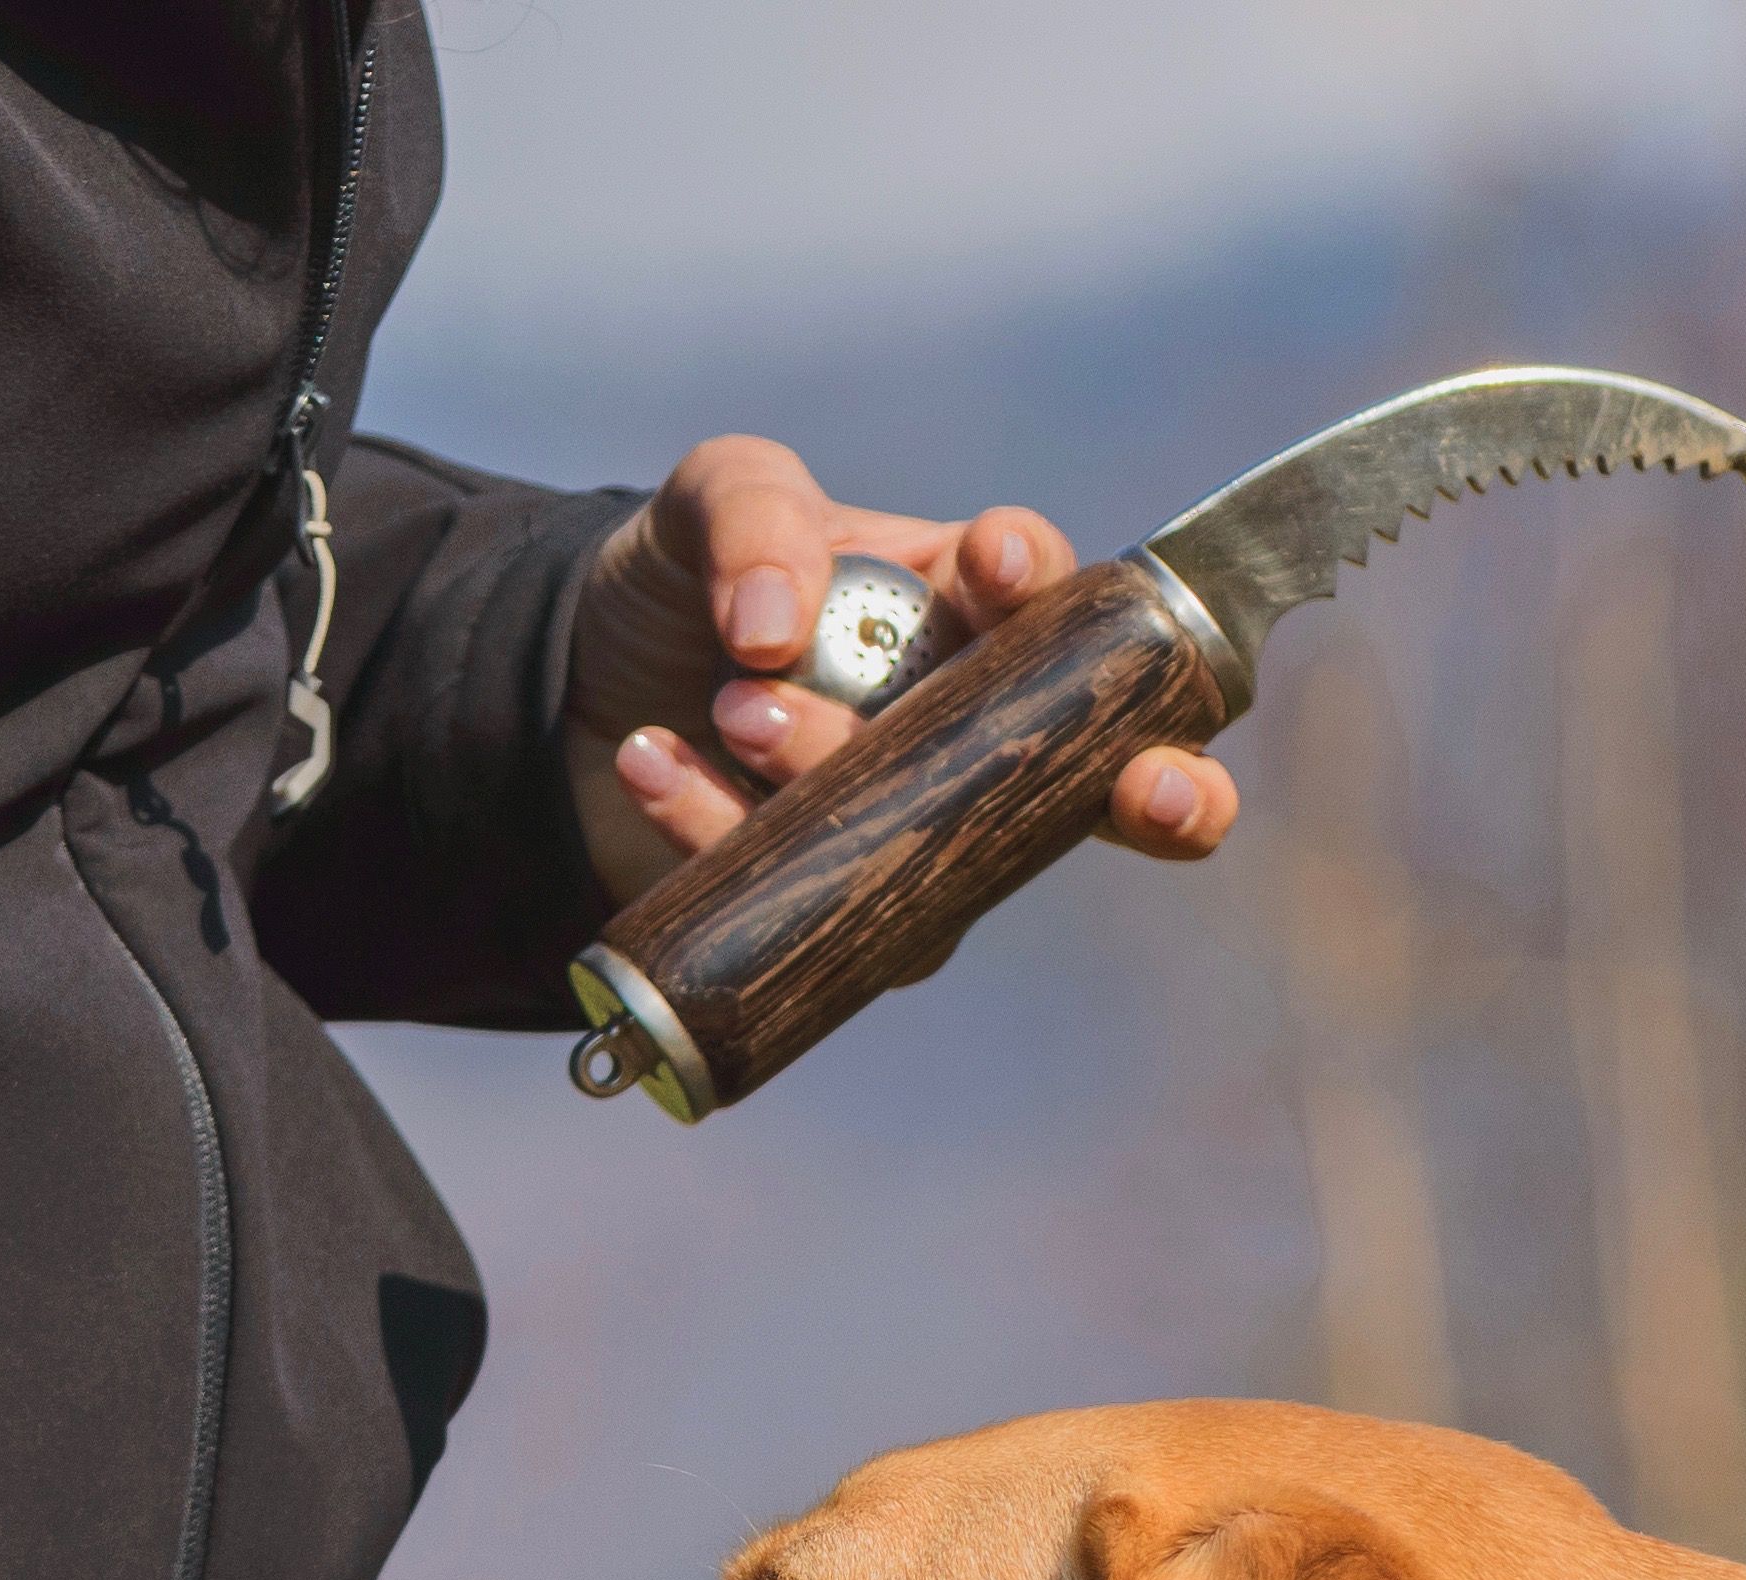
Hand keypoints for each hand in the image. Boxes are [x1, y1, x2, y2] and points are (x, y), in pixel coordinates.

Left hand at [563, 435, 1238, 904]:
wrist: (579, 690)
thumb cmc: (690, 579)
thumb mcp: (713, 500)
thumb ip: (750, 515)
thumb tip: (773, 626)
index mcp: (979, 610)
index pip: (1064, 605)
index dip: (1056, 594)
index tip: (996, 563)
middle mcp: (976, 728)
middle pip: (1109, 782)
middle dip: (1165, 793)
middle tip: (1151, 789)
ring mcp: (920, 833)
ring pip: (943, 850)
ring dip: (839, 778)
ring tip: (732, 708)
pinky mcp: (841, 915)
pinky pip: (819, 910)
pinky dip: (722, 832)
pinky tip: (651, 762)